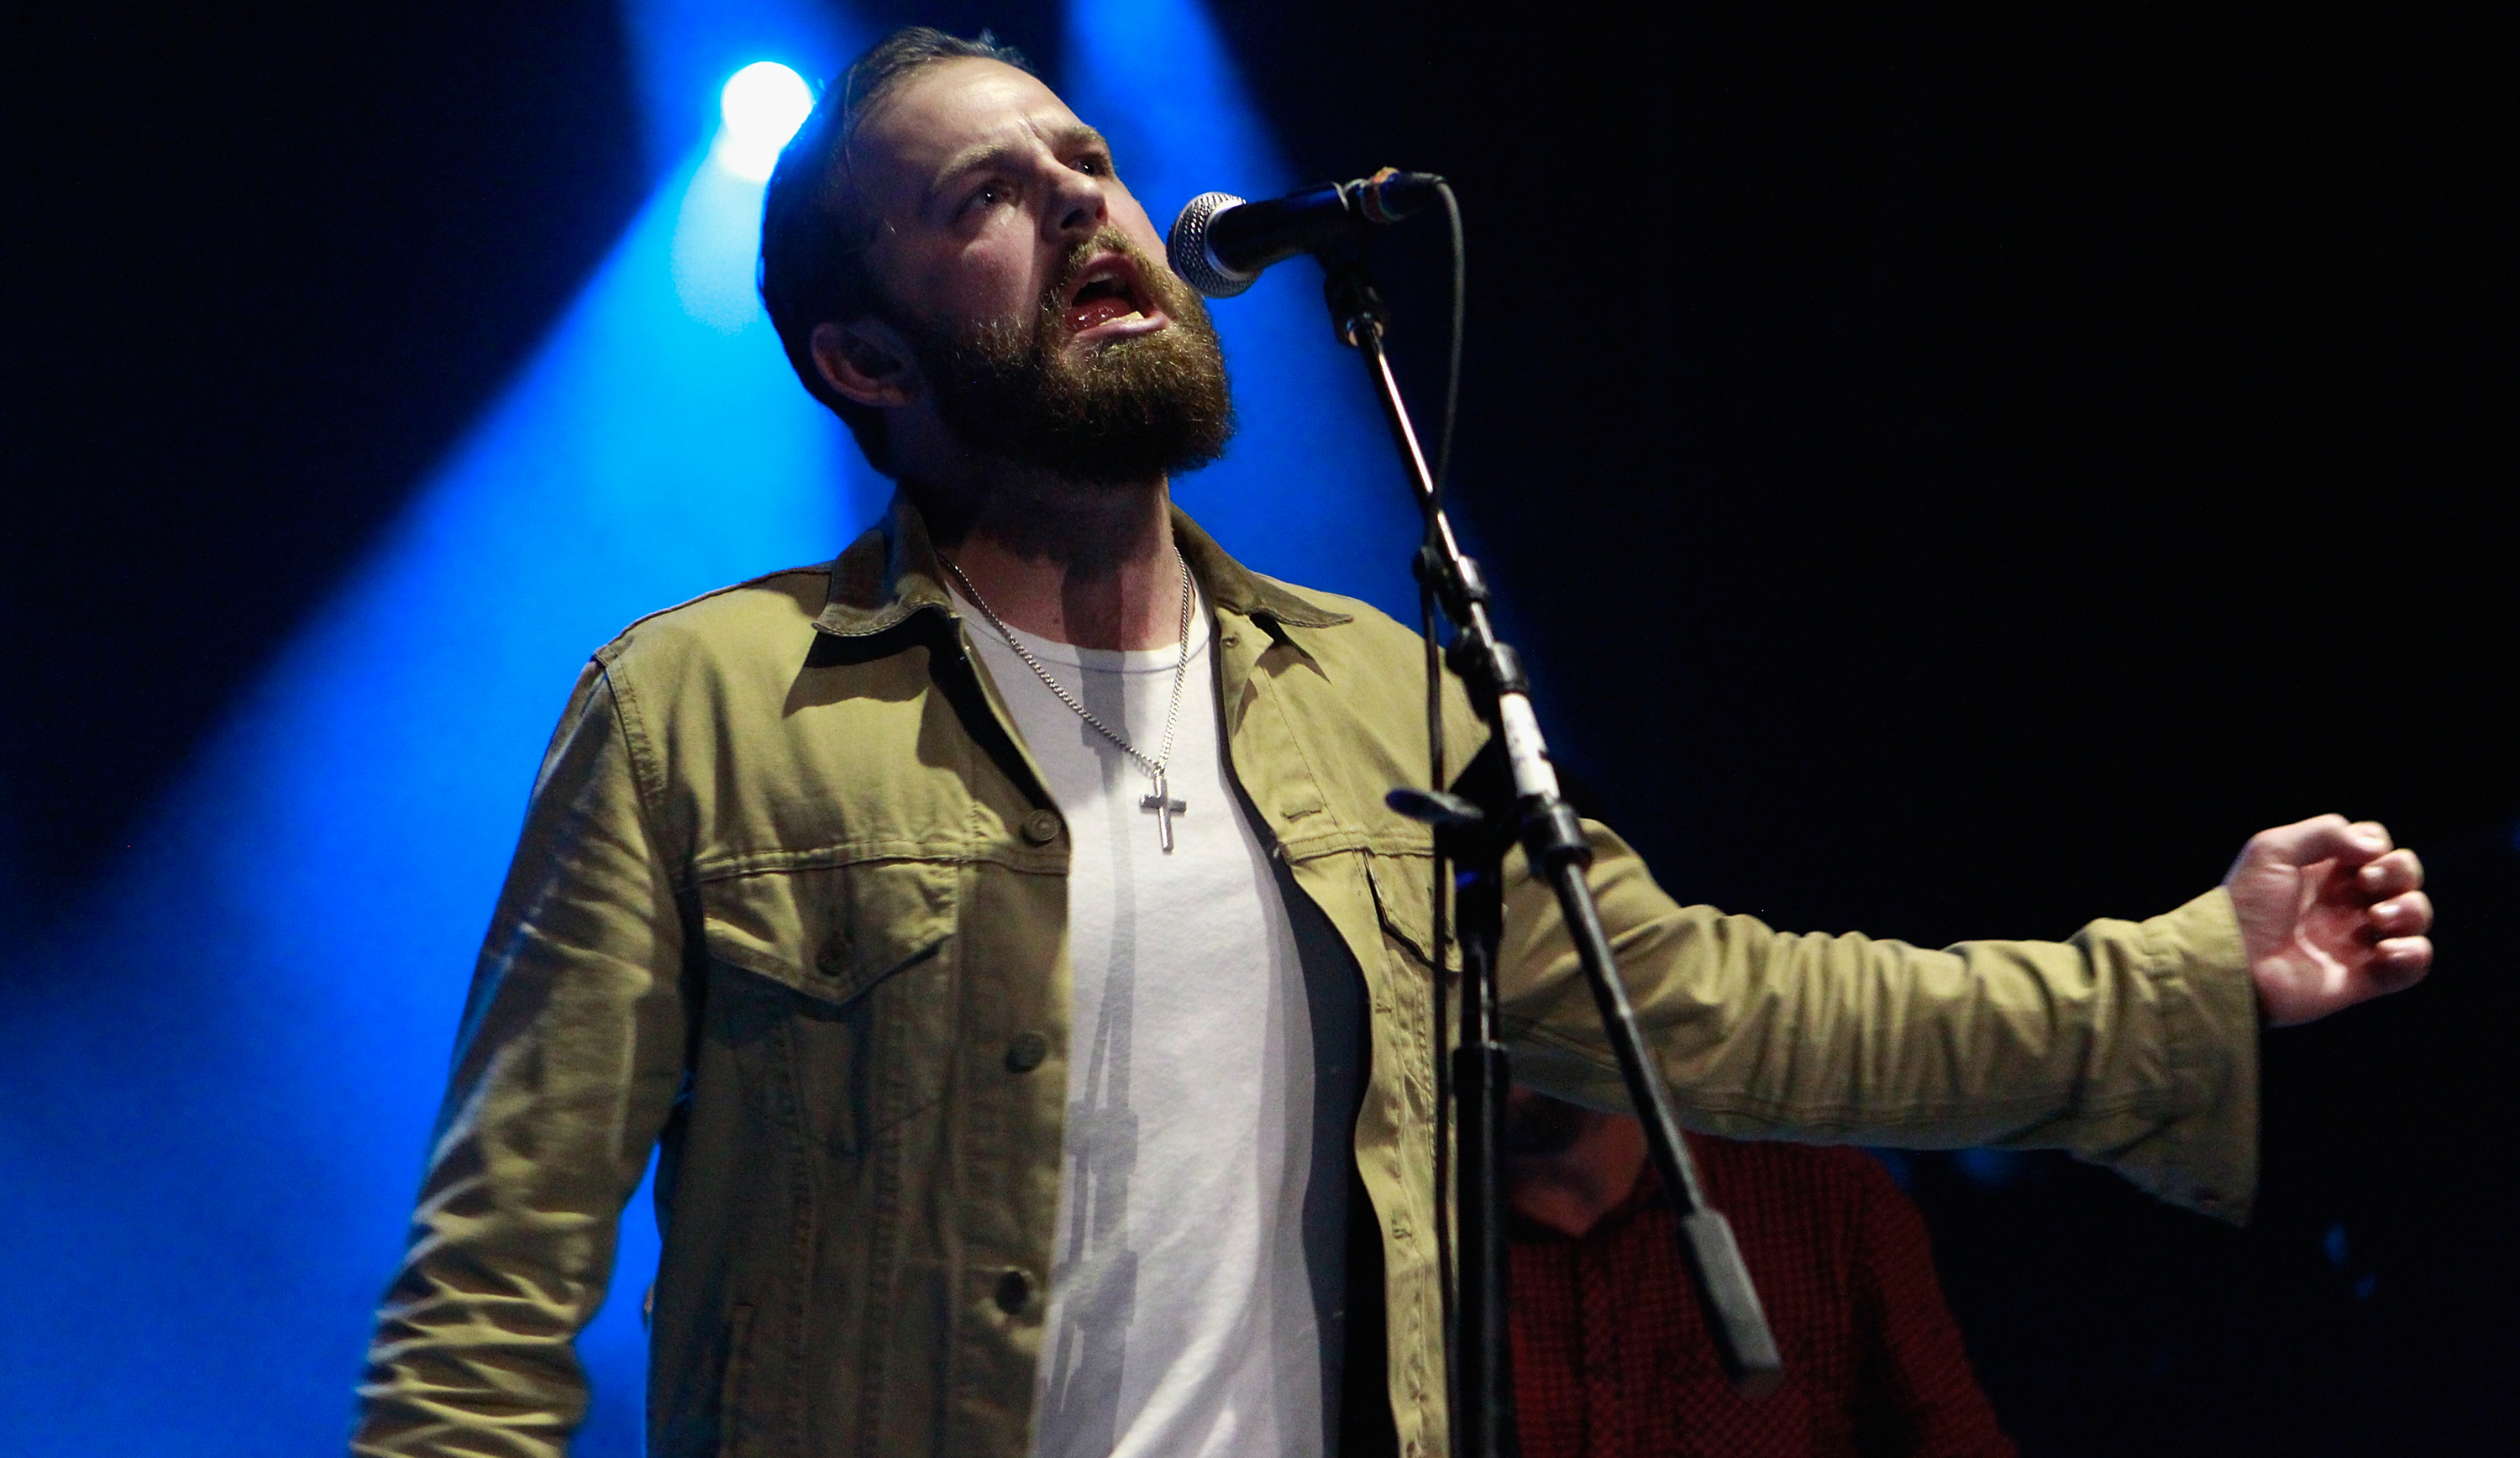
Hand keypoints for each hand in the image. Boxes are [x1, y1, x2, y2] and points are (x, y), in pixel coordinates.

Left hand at [2224, 815, 2432, 1025]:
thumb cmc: (2246, 907)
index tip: (2357, 859)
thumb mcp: (2272, 851)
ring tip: (2376, 920)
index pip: (2376, 846)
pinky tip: (2385, 950)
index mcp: (2325, 872)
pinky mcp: (2366, 977)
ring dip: (2411, 911)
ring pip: (2415, 915)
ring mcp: (2357, 939)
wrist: (2233, 965)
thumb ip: (2324, 832)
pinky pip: (2414, 963)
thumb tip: (2374, 849)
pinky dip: (2413, 953)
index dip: (2378, 847)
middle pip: (2404, 876)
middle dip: (2401, 873)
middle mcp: (2346, 903)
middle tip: (2367, 886)